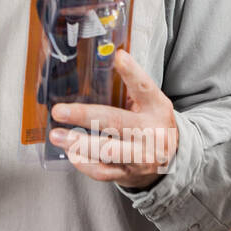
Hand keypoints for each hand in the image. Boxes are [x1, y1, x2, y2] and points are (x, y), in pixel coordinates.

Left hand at [48, 49, 177, 189]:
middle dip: (84, 116)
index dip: (132, 72)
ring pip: (107, 151)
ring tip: (56, 135)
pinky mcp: (129, 174)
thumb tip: (104, 57)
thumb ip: (130, 87)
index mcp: (157, 109)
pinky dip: (84, 163)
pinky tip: (70, 153)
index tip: (117, 57)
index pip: (145, 88)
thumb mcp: (150, 104)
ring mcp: (141, 156)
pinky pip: (102, 171)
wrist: (173, 161)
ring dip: (78, 143)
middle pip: (116, 122)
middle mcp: (151, 133)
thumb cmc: (152, 124)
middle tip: (59, 111)